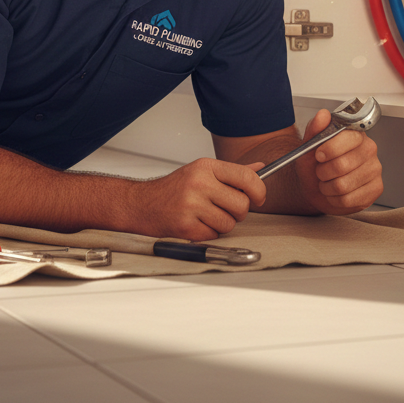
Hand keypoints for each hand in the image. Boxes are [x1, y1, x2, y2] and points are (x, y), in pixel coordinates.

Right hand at [127, 158, 265, 240]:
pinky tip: (196, 223)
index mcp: (206, 167)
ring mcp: (192, 205)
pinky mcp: (186, 226)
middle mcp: (199, 183)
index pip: (247, 176)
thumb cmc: (174, 189)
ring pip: (229, 223)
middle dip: (238, 212)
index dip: (259, 190)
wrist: (143, 204)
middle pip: (241, 204)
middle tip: (225, 208)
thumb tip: (260, 167)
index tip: (259, 198)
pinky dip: (208, 233)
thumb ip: (233, 171)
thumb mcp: (202, 172)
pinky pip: (214, 235)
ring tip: (206, 215)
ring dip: (222, 224)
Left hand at [293, 109, 382, 214]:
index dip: (330, 149)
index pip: (348, 138)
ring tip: (327, 182)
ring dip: (327, 187)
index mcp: (355, 133)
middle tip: (321, 171)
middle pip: (343, 165)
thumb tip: (323, 115)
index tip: (319, 154)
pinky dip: (334, 199)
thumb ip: (315, 129)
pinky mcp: (376, 189)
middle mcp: (369, 149)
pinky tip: (336, 193)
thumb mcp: (309, 145)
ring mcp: (375, 169)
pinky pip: (349, 199)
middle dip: (324, 172)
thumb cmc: (315, 164)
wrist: (315, 186)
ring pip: (343, 185)